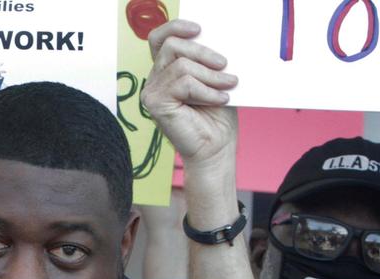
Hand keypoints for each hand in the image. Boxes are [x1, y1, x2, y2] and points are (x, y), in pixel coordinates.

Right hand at [142, 20, 238, 166]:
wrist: (215, 150)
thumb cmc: (216, 118)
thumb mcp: (213, 81)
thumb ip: (206, 61)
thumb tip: (213, 39)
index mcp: (165, 72)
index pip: (159, 39)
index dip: (175, 27)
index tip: (199, 29)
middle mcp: (154, 80)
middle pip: (172, 46)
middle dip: (203, 52)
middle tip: (225, 65)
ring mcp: (152, 92)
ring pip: (181, 65)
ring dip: (210, 75)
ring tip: (228, 85)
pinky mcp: (156, 105)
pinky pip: (184, 83)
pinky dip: (207, 90)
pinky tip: (220, 99)